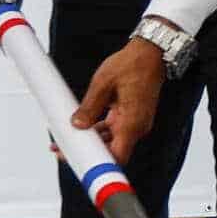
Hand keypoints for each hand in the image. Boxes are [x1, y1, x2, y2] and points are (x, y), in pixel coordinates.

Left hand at [74, 39, 171, 159]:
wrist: (151, 53)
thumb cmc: (134, 64)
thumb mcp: (103, 83)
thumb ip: (89, 107)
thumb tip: (77, 124)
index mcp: (132, 122)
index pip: (117, 157)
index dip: (97, 164)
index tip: (80, 163)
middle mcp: (137, 127)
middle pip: (112, 151)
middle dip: (88, 152)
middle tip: (65, 150)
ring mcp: (135, 123)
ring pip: (111, 140)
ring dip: (92, 141)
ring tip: (69, 137)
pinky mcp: (132, 117)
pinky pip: (114, 129)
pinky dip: (99, 130)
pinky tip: (84, 126)